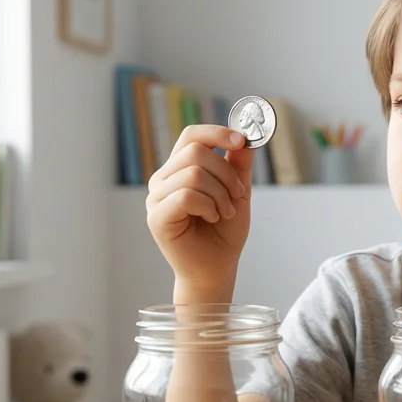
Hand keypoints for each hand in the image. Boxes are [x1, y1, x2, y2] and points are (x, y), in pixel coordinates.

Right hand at [146, 126, 253, 295]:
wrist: (217, 267)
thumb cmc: (224, 231)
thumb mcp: (237, 192)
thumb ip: (238, 165)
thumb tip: (245, 139)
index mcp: (179, 168)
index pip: (191, 136)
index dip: (217, 133)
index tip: (242, 141)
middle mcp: (163, 179)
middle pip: (196, 152)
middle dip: (226, 173)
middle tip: (236, 195)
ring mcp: (156, 198)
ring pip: (194, 174)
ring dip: (220, 194)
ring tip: (225, 212)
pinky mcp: (157, 217)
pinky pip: (187, 196)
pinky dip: (209, 206)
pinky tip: (212, 218)